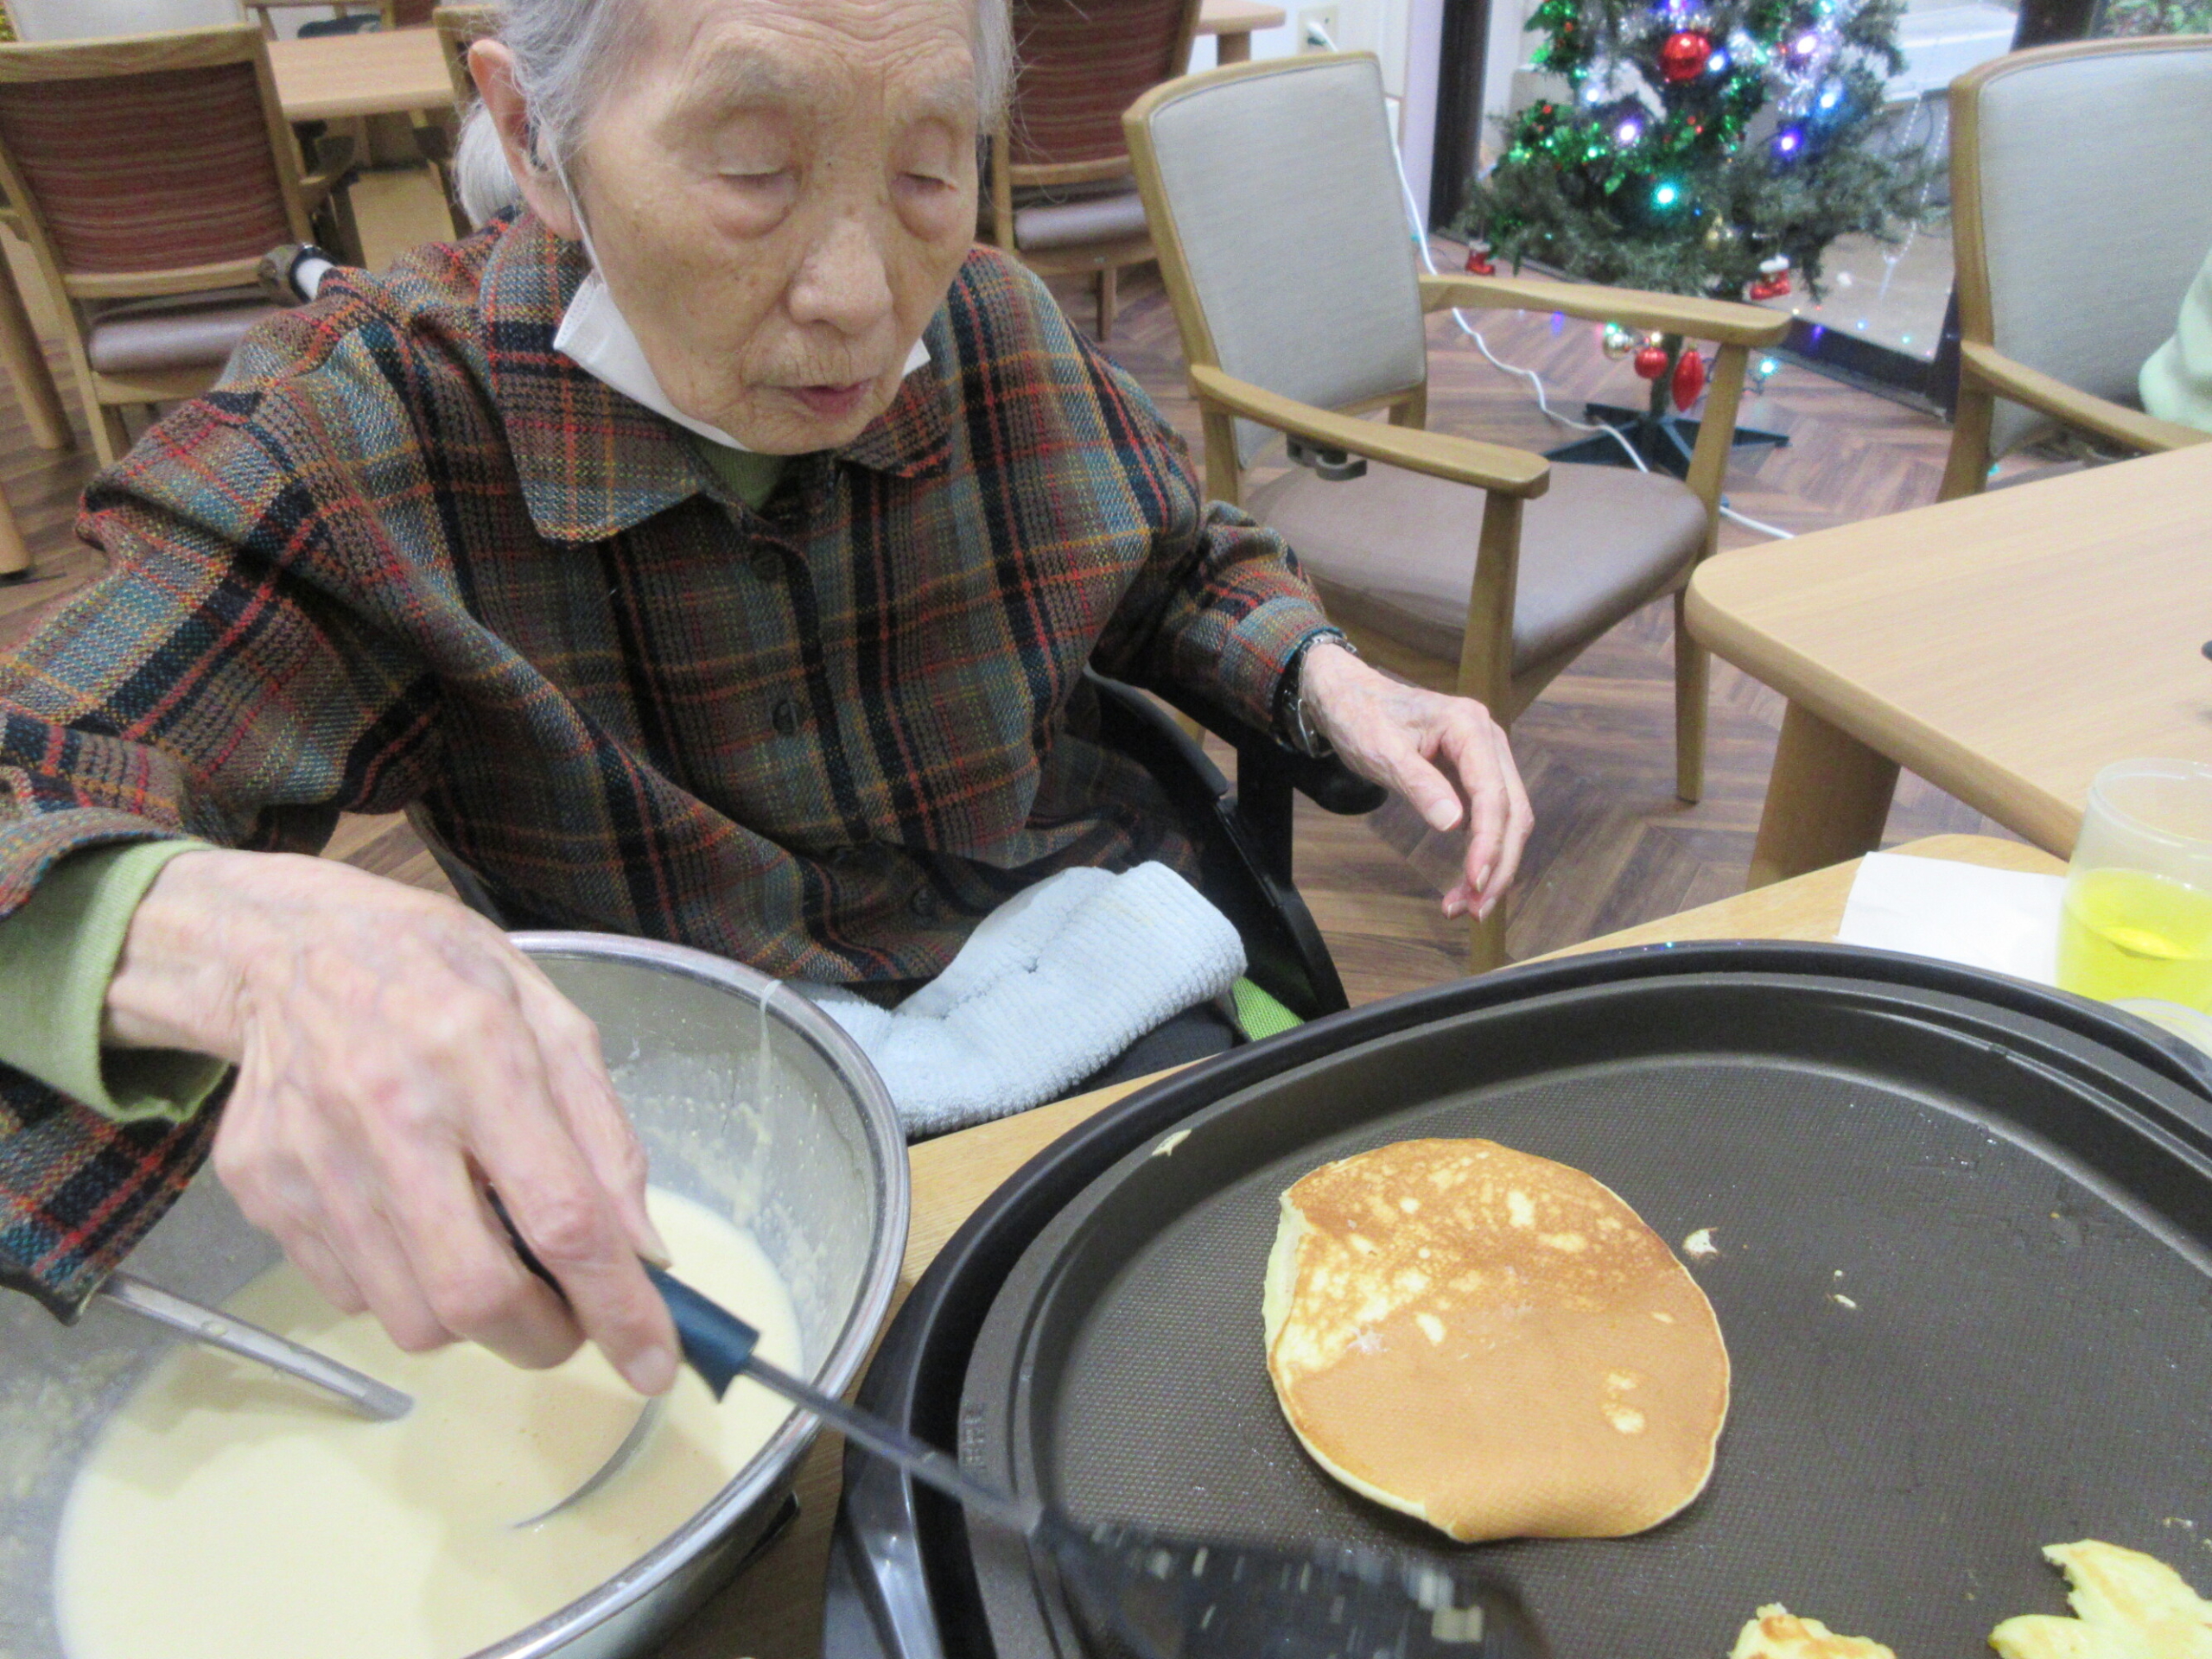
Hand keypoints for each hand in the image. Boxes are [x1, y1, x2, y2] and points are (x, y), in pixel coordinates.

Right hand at [105, 851, 678, 1392]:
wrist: (288, 949)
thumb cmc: (439, 976)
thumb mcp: (551, 1018)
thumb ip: (604, 1134)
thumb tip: (644, 1252)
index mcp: (479, 1053)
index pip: (563, 1216)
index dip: (618, 1305)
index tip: (654, 1364)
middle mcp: (388, 1113)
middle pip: (476, 1294)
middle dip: (544, 1338)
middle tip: (570, 1321)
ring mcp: (313, 1160)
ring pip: (412, 1317)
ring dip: (475, 1321)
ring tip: (491, 1257)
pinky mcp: (263, 1192)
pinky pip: (354, 1295)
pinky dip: (406, 1287)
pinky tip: (417, 1222)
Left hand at [1298, 642, 1533, 920]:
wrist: (1346, 695)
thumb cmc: (1360, 716)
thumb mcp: (1380, 751)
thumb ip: (1418, 785)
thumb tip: (1454, 824)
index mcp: (1469, 727)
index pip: (1494, 794)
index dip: (1490, 842)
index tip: (1475, 881)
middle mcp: (1489, 740)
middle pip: (1513, 811)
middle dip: (1499, 865)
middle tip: (1475, 910)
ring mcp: (1485, 757)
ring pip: (1508, 819)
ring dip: (1494, 865)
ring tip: (1466, 906)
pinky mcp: (1475, 774)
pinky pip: (1491, 817)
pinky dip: (1483, 851)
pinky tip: (1466, 882)